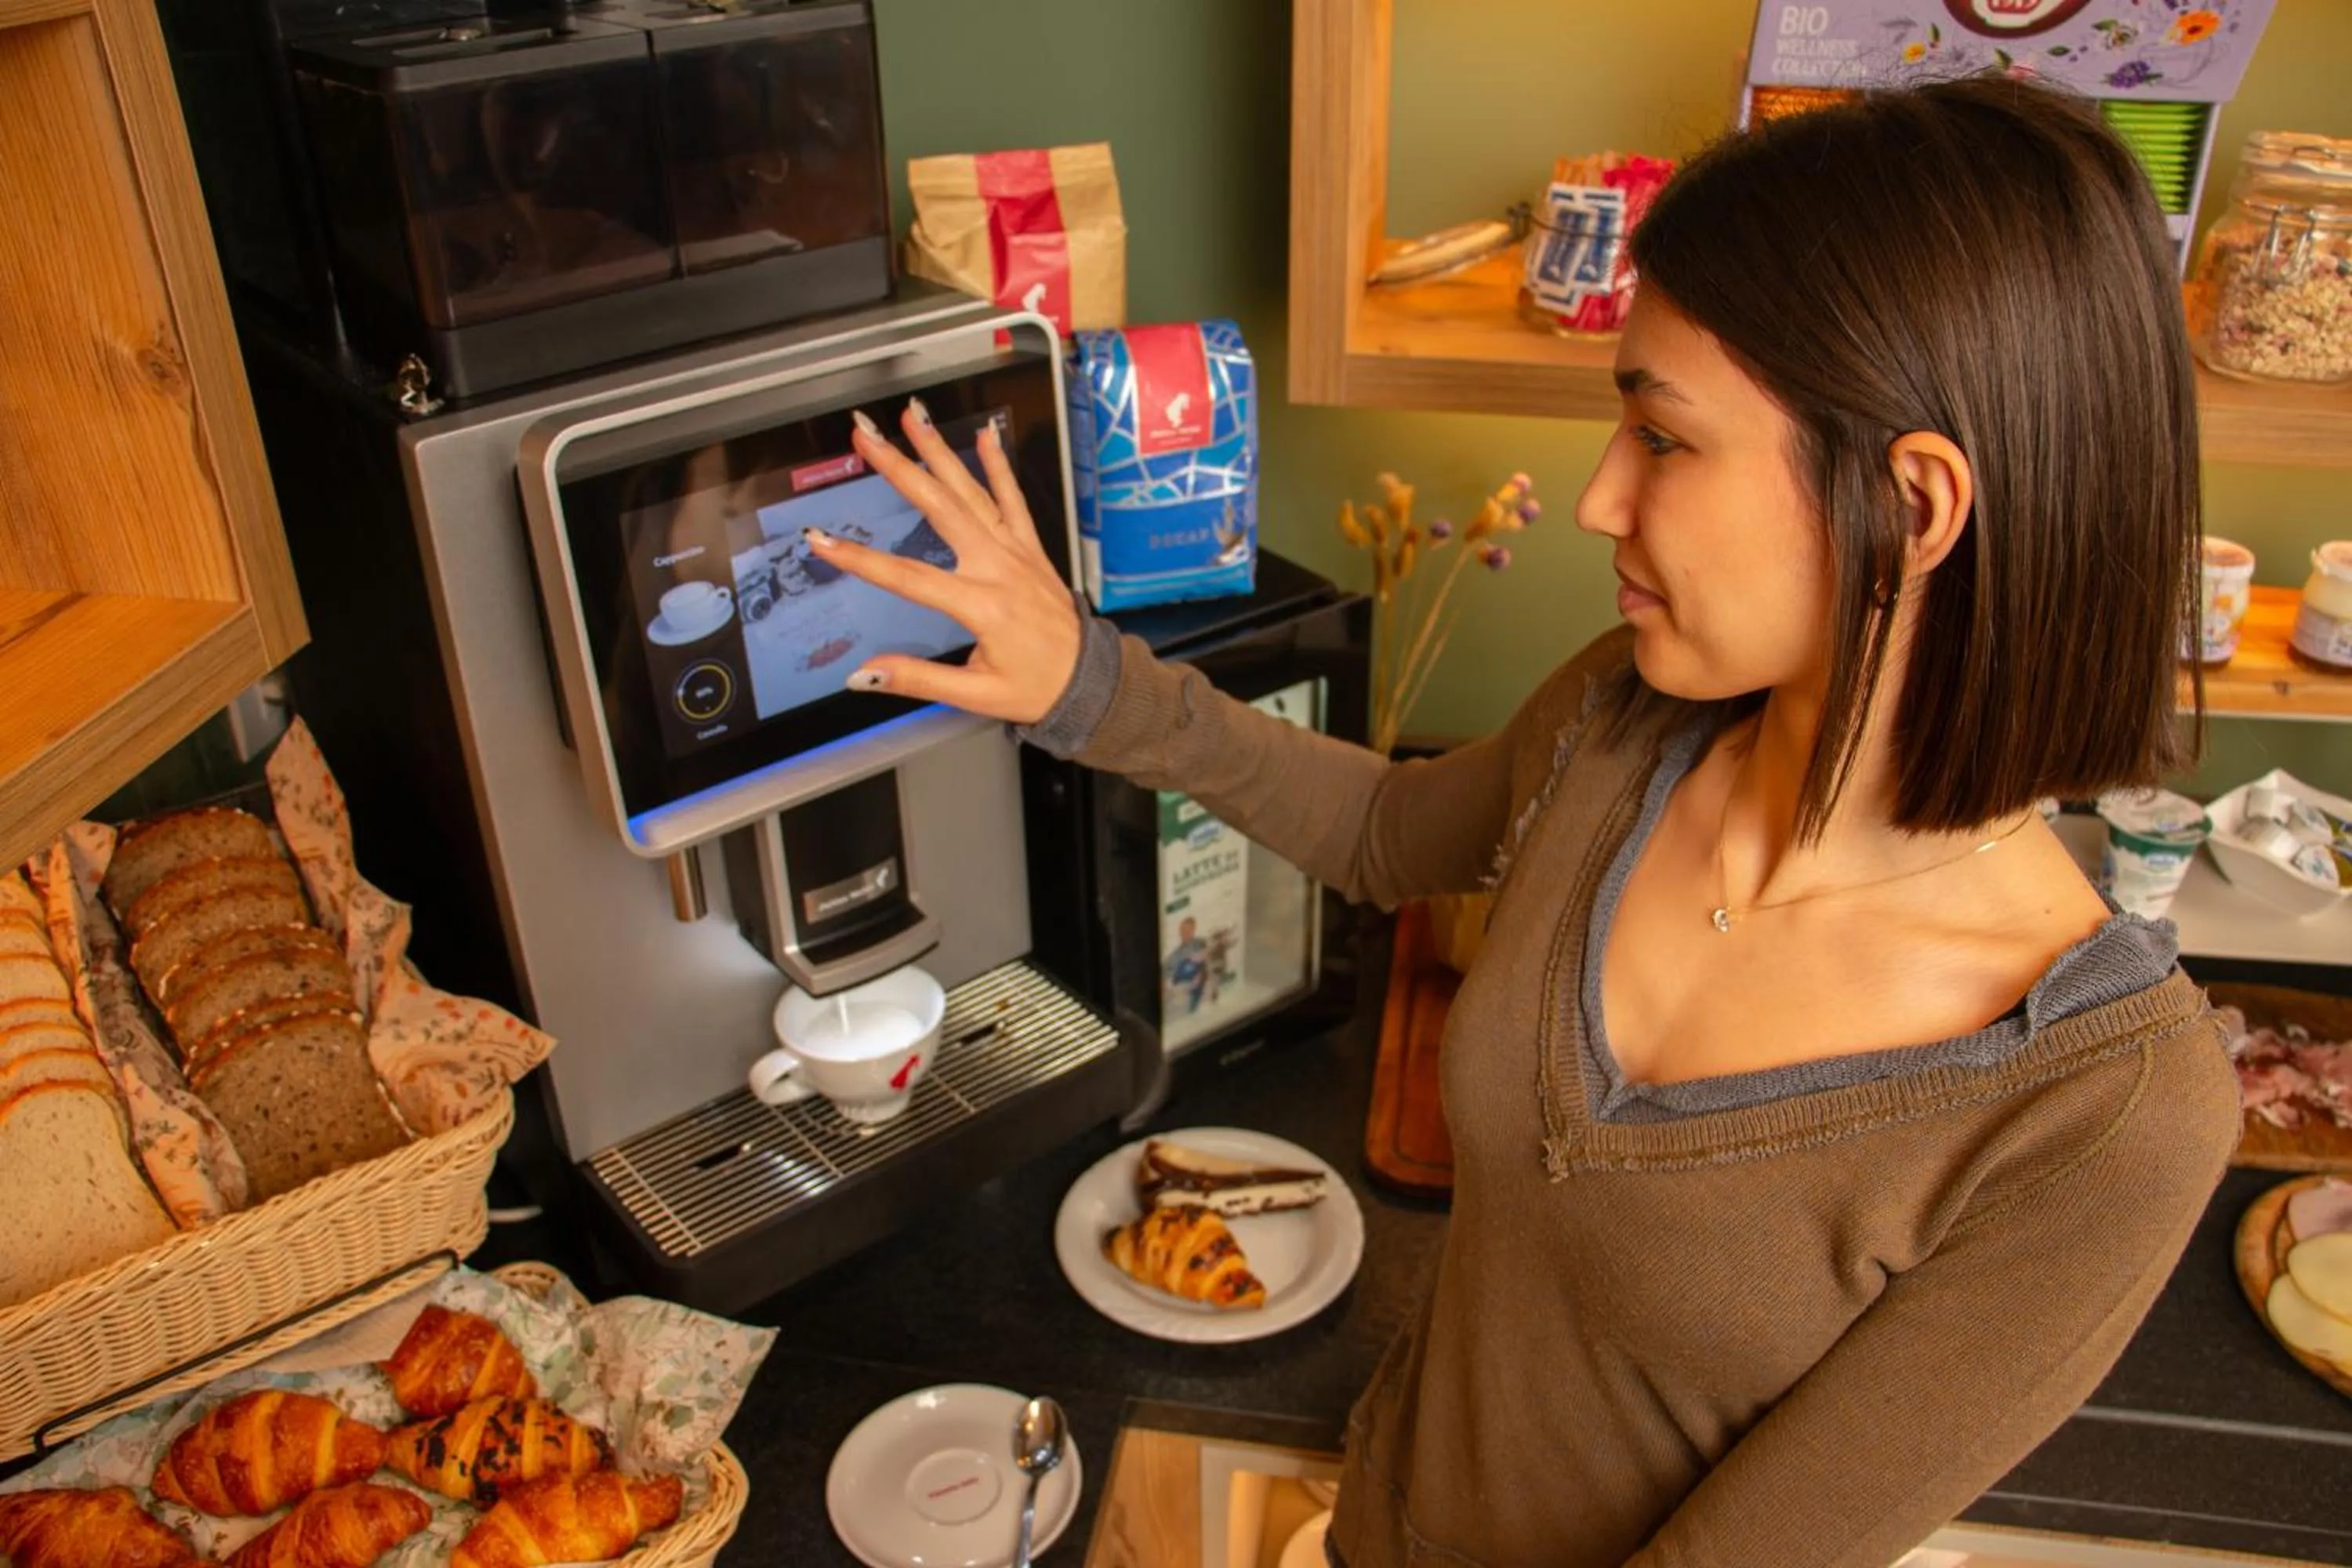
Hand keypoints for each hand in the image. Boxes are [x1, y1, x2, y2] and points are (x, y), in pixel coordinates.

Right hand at [807, 402, 1081, 724]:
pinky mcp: (1031, 549)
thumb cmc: (1036, 689)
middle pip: (940, 509)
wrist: (1091, 680)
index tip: (821, 540)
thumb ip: (917, 679)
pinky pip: (1013, 500)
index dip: (860, 560)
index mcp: (982, 606)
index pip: (908, 578)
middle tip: (865, 435)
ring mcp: (1017, 553)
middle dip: (899, 468)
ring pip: (972, 493)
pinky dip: (999, 466)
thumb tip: (862, 674)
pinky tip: (986, 434)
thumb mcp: (975, 695)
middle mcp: (999, 569)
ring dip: (939, 452)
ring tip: (911, 417)